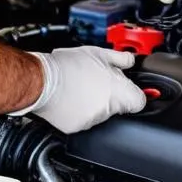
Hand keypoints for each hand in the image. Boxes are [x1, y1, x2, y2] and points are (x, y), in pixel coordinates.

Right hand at [13, 46, 146, 133]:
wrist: (41, 81)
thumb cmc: (66, 66)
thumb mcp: (97, 53)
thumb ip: (120, 58)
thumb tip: (130, 61)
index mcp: (118, 91)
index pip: (140, 102)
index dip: (135, 94)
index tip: (128, 90)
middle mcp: (108, 109)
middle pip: (119, 107)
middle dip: (110, 97)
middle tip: (95, 84)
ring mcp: (93, 120)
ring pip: (101, 114)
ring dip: (94, 105)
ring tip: (79, 90)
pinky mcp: (78, 128)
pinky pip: (84, 121)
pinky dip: (79, 113)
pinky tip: (71, 100)